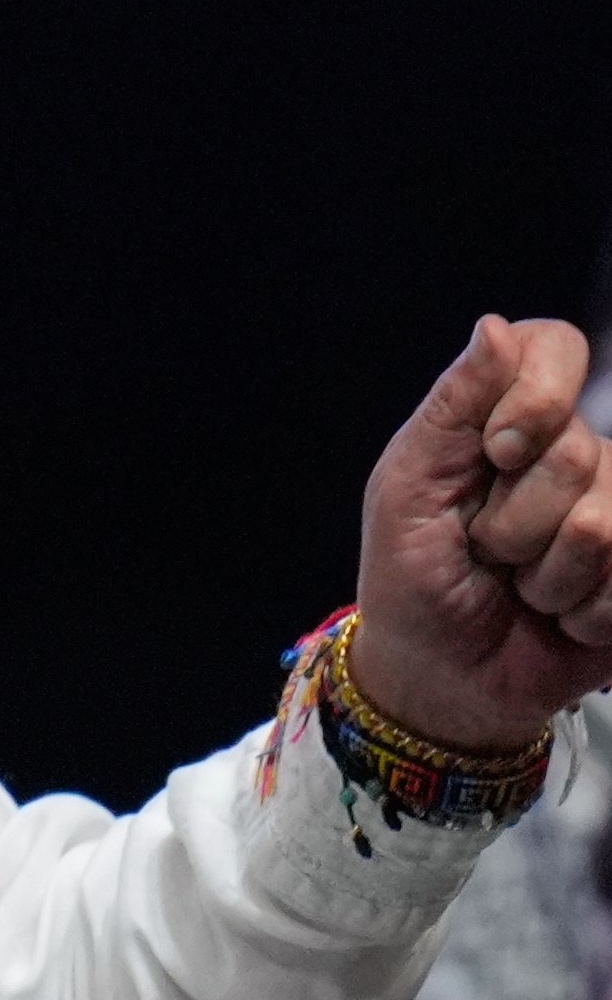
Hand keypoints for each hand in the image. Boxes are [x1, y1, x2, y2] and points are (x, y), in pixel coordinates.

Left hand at [353, 314, 611, 752]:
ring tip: (519, 585)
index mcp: (508, 417)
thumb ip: (453, 406)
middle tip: (484, 548)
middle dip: (513, 518)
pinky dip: (580, 611)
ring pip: (603, 524)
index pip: (557, 347)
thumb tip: (495, 326)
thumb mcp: (407, 487)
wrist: (440, 674)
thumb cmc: (411, 575)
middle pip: (577, 453)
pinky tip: (558, 618)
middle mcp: (574, 453)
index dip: (534, 401)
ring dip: (544, 573)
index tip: (492, 452)